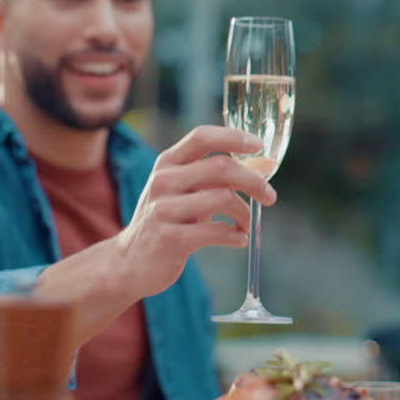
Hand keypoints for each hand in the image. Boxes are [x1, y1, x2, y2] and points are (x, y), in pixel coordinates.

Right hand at [116, 125, 276, 299]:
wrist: (129, 263)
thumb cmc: (167, 220)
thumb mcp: (180, 190)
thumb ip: (210, 176)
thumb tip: (259, 168)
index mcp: (167, 163)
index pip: (202, 136)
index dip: (233, 137)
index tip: (258, 146)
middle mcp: (163, 181)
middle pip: (221, 167)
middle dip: (254, 181)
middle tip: (270, 196)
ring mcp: (164, 210)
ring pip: (223, 198)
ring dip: (245, 213)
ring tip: (246, 225)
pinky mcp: (169, 238)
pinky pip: (216, 232)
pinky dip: (236, 236)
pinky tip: (239, 240)